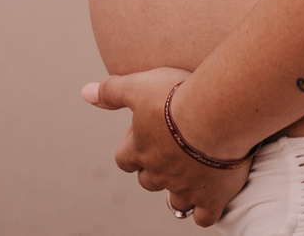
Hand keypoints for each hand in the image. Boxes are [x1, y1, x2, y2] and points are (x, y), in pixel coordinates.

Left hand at [81, 69, 250, 225]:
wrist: (216, 114)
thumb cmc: (177, 97)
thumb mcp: (139, 86)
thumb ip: (112, 91)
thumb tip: (86, 93)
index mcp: (140, 150)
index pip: (124, 160)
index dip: (132, 147)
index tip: (148, 130)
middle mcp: (160, 173)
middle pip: (148, 181)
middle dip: (155, 170)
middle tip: (172, 148)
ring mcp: (186, 188)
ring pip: (175, 201)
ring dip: (179, 192)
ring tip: (190, 174)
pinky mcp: (212, 197)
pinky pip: (204, 217)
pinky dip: (205, 211)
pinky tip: (210, 198)